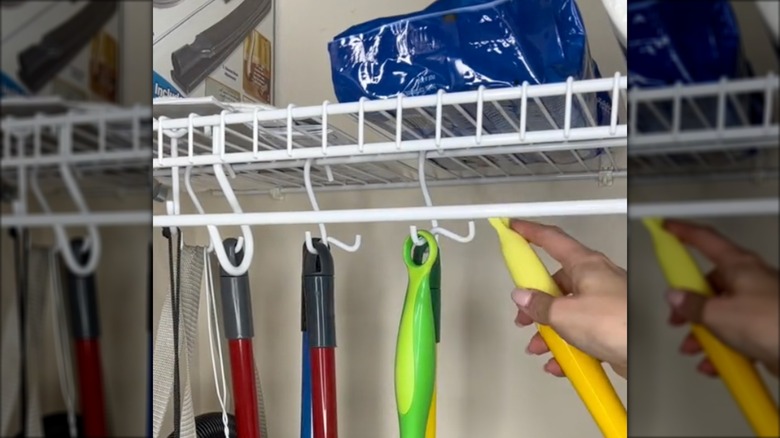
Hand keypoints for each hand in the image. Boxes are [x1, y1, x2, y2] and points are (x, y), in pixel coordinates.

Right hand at [508, 220, 627, 378]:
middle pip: (557, 282)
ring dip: (549, 330)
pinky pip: (581, 331)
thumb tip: (523, 297)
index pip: (552, 239)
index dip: (530, 231)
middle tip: (522, 313)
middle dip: (535, 301)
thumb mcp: (565, 314)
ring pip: (567, 311)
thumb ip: (539, 305)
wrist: (649, 353)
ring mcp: (603, 303)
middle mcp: (596, 279)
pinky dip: (566, 345)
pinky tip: (559, 361)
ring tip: (539, 346)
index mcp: (586, 265)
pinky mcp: (610, 326)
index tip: (515, 227)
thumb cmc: (619, 323)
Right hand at [663, 220, 778, 376]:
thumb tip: (676, 296)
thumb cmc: (772, 323)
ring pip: (722, 311)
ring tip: (693, 348)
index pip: (706, 239)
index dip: (683, 231)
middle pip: (711, 283)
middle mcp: (750, 280)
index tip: (667, 227)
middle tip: (676, 317)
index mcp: (739, 266)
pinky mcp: (767, 327)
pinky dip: (722, 347)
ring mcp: (760, 304)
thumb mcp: (719, 314)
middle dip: (690, 303)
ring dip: (704, 331)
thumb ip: (692, 305)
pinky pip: (737, 333)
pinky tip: (713, 363)